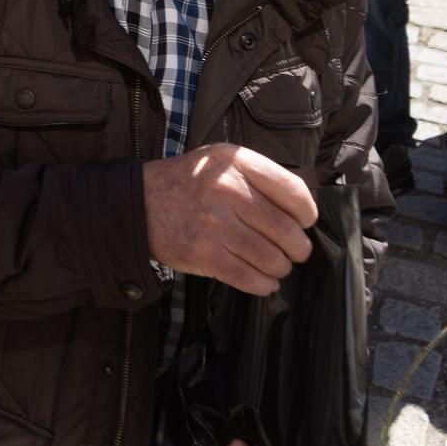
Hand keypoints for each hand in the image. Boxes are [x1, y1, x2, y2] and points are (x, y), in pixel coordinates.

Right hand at [142, 144, 317, 296]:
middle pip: (288, 231)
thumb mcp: (222, 161)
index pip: (294, 193)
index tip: (303, 222)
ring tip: (274, 264)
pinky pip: (251, 279)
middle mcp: (228, 191)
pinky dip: (263, 284)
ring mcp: (216, 224)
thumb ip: (260, 177)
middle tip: (293, 251)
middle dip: (298, 248)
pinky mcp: (205, 254)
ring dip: (280, 268)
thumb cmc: (189, 183)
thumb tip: (303, 210)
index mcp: (237, 163)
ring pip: (273, 259)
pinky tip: (262, 279)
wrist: (139, 203)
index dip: (307, 214)